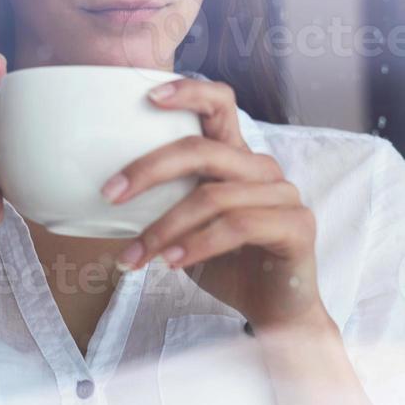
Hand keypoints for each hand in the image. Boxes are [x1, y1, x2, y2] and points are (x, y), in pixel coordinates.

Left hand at [101, 77, 326, 332]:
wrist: (274, 312)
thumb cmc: (225, 264)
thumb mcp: (186, 226)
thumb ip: (166, 200)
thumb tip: (107, 192)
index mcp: (236, 156)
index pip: (219, 103)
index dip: (188, 92)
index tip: (147, 97)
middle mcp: (261, 167)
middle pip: (201, 150)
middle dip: (149, 170)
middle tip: (110, 194)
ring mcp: (283, 194)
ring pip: (212, 196)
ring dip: (164, 228)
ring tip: (136, 255)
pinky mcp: (297, 226)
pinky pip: (237, 226)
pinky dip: (196, 245)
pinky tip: (170, 263)